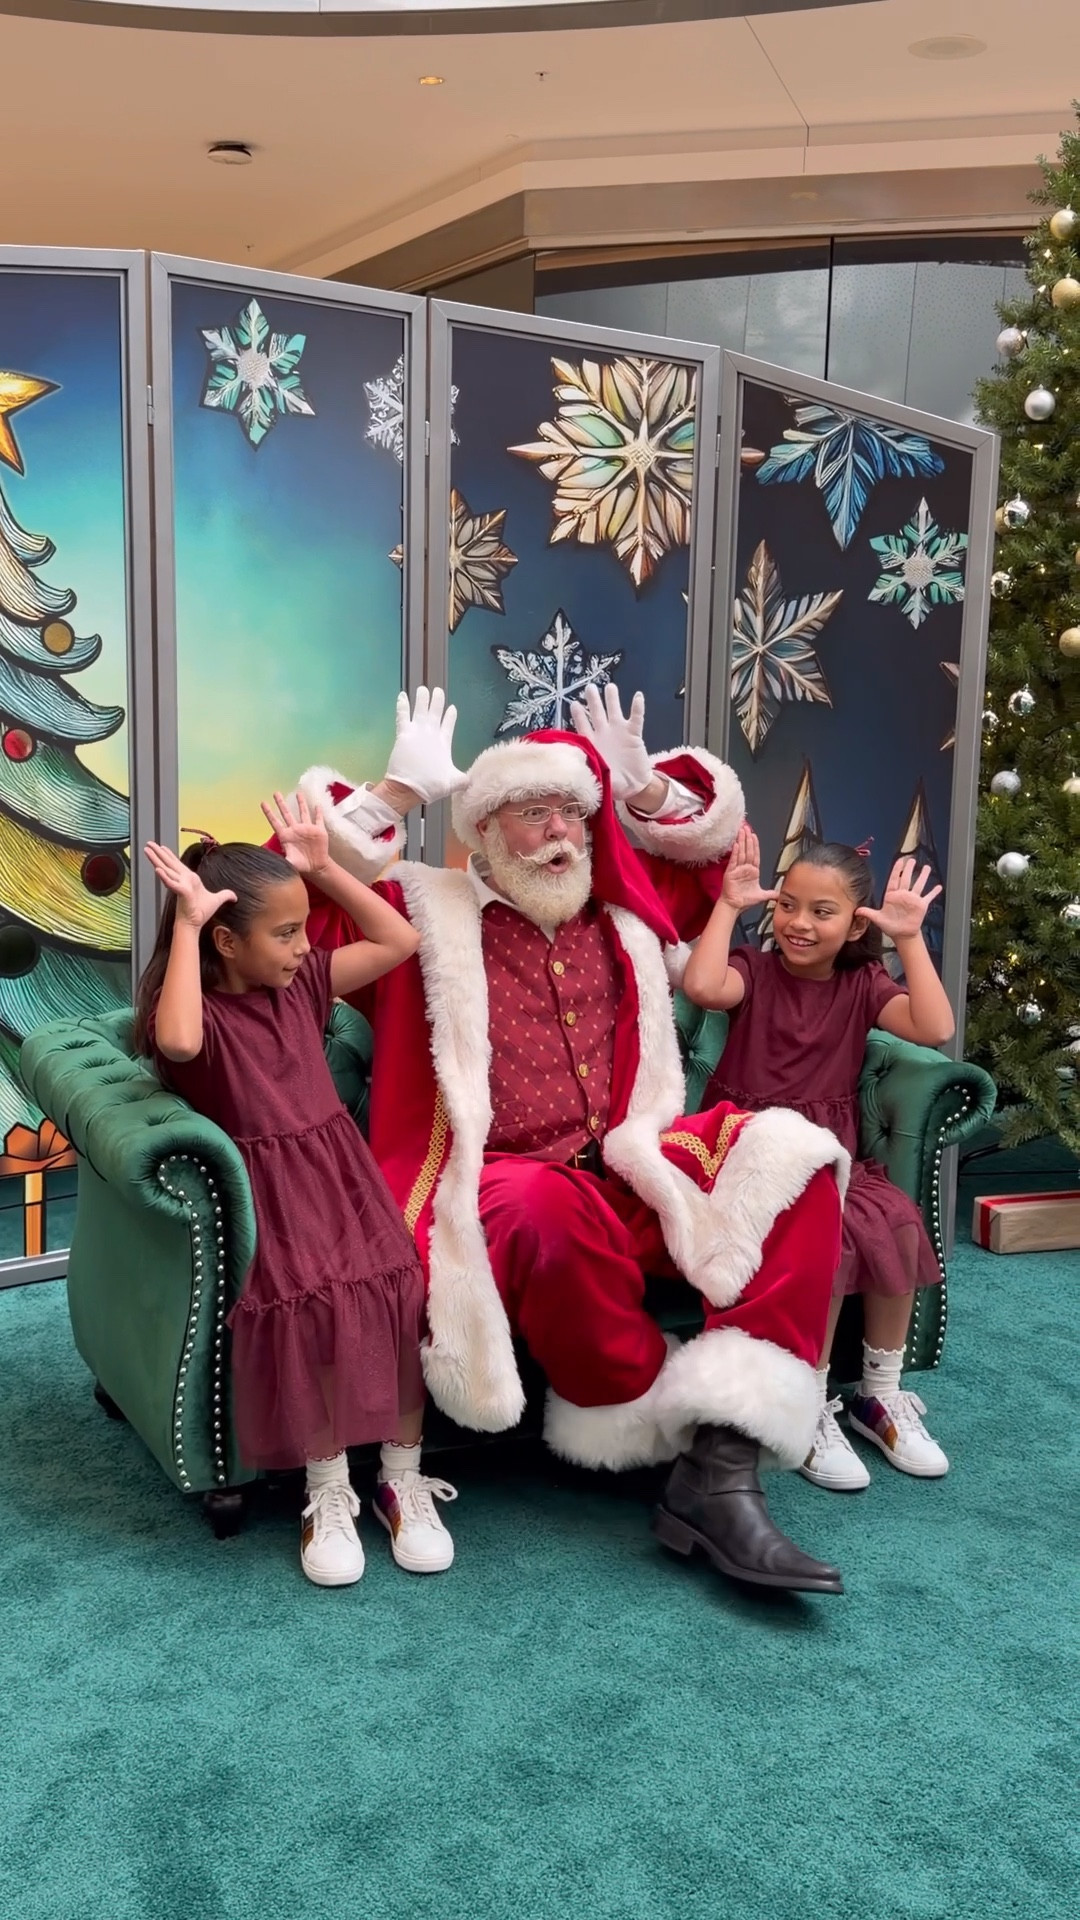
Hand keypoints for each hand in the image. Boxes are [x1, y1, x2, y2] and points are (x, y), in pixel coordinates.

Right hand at [144, 843, 235, 928]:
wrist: (194, 923)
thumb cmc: (201, 913)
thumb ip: (225, 895)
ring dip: (156, 859)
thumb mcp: (216, 900)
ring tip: (147, 850)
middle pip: (168, 863)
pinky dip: (165, 876)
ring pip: (166, 869)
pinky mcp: (181, 892)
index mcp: (188, 879)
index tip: (162, 847)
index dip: (169, 855)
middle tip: (149, 843)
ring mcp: (179, 885)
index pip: (177, 864)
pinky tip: (157, 869)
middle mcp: (182, 880)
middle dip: (158, 853)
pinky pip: (171, 883)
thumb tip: (234, 896)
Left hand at [261, 791, 329, 876]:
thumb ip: (280, 861)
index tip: (262, 802)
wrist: (316, 867)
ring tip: (298, 793)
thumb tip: (268, 863)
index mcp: (286, 836)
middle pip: (286, 814)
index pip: (275, 822)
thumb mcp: (288, 863)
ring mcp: (307, 829)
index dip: (269, 813)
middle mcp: (295, 830)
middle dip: (281, 803)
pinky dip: (318, 812)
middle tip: (276, 793)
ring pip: (303, 812)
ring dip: (301, 803)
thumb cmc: (300, 865)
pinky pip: (318, 819)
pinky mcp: (318, 830)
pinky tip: (317, 805)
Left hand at [384, 686, 466, 804]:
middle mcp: (431, 734)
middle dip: (437, 701)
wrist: (409, 788)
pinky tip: (401, 695)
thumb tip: (473, 780)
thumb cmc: (430, 785)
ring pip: (420, 710)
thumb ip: (463, 780)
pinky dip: (402, 705)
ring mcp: (417, 732)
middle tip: (438, 690)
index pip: (448, 725)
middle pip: (435, 713)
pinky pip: (402, 715)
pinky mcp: (403, 734)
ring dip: (422, 699)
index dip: (450, 716)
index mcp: (443, 743)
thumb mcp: (453, 783)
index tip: (452, 708)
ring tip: (422, 688)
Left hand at [569, 683, 652, 802]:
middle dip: (593, 700)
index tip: (573, 703)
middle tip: (589, 687)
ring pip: (614, 711)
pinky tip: (638, 696)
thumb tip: (579, 770)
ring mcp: (619, 732)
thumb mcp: (598, 779)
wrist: (634, 786)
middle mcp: (604, 733)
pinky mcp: (634, 735)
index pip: (582, 725)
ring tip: (610, 686)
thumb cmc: (613, 783)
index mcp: (592, 743)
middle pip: (597, 713)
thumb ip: (590, 772)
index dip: (578, 715)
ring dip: (612, 699)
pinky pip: (636, 719)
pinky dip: (637, 708)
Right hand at [719, 826, 777, 913]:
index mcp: (753, 871)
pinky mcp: (730, 872)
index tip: (754, 835)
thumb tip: (780, 894)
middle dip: (747, 839)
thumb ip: (771, 893)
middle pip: (748, 851)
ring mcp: (737, 869)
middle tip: (746, 827)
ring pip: (741, 853)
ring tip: (741, 831)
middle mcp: (745, 868)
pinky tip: (737, 844)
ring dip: (741, 841)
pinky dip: (735, 852)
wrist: (735, 906)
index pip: (755, 855)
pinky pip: (734, 860)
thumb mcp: (762, 895)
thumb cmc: (745, 900)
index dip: (755, 845)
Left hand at [860, 858, 941, 941]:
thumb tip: (856, 911)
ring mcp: (913, 899)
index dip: (897, 870)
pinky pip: (928, 897)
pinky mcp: (921, 905)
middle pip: (907, 879)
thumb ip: (868, 913)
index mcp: (892, 895)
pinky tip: (938, 886)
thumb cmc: (890, 926)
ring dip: (923, 876)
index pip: (894, 879)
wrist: (901, 935)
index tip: (900, 861)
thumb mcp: (877, 919)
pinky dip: (933, 892)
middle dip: (909, 869)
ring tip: (927, 868)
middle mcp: (903, 895)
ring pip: (918, 885)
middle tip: (912, 860)